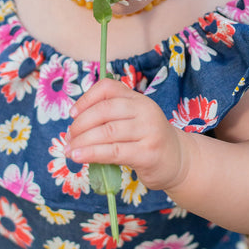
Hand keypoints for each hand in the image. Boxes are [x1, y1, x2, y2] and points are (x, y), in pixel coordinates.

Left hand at [65, 78, 186, 192]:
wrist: (179, 160)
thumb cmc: (148, 140)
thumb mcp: (134, 120)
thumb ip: (111, 117)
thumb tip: (75, 124)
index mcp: (138, 98)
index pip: (108, 87)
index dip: (86, 99)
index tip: (72, 114)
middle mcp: (145, 110)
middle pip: (104, 110)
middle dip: (80, 124)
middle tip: (69, 137)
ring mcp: (148, 131)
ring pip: (106, 132)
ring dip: (82, 141)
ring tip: (69, 150)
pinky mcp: (148, 153)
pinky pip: (114, 151)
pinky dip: (92, 154)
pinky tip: (79, 157)